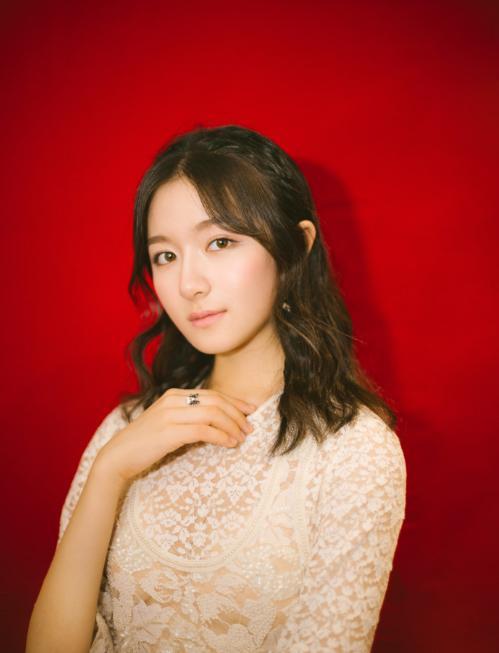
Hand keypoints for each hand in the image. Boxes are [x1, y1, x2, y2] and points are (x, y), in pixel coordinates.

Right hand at [93, 388, 256, 482]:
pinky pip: (204, 430)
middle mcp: (173, 400)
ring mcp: (170, 414)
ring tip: (241, 438)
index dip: (234, 402)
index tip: (250, 411)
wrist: (118, 456)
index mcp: (174, 394)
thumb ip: (189, 417)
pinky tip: (229, 444)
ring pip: (213, 413)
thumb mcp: (169, 423)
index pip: (212, 393)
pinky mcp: (169, 431)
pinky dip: (221, 436)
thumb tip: (219, 422)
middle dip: (237, 414)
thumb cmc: (146, 443)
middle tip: (250, 428)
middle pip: (216, 401)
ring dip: (232, 426)